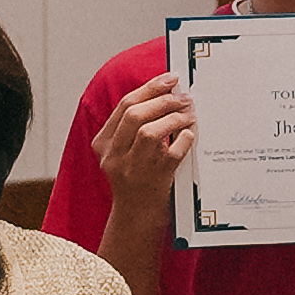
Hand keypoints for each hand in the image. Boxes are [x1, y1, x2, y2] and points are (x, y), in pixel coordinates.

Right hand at [94, 71, 196, 212]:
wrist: (136, 216)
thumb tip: (165, 94)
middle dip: (163, 99)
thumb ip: (134, 126)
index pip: (124, 106)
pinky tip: (190, 134)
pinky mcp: (154, 180)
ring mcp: (133, 169)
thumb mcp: (123, 151)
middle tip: (183, 96)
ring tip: (189, 113)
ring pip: (150, 132)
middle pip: (135, 114)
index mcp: (103, 144)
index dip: (150, 88)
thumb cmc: (135, 178)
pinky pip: (172, 153)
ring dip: (173, 118)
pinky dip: (184, 139)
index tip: (170, 79)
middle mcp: (113, 155)